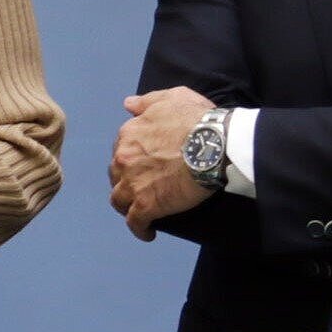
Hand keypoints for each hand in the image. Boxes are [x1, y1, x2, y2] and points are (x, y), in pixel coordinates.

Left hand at [109, 87, 216, 240]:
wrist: (215, 144)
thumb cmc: (197, 119)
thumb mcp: (172, 98)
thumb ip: (147, 102)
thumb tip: (128, 104)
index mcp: (129, 134)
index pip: (120, 149)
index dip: (130, 158)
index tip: (141, 164)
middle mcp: (124, 159)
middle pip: (116, 174)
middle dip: (125, 180)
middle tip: (141, 187)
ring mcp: (133, 184)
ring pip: (119, 200)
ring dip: (126, 205)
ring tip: (139, 210)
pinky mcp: (146, 205)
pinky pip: (134, 222)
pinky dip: (139, 229)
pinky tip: (148, 232)